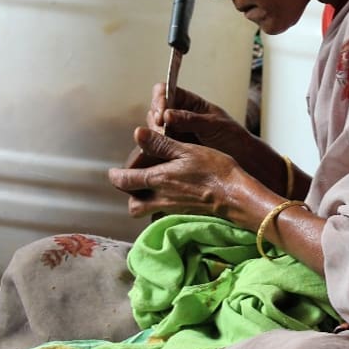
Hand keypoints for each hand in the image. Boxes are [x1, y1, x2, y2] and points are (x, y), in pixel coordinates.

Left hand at [109, 127, 241, 218]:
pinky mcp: (182, 214)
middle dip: (129, 195)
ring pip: (146, 211)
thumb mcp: (187, 150)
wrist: (234, 195)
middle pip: (133, 205)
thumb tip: (138, 133)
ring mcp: (171, 209)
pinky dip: (160, 206)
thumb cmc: (213, 170)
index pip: (124, 181)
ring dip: (143, 202)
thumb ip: (160, 143)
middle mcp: (160, 197)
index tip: (114, 172)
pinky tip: (171, 195)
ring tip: (151, 188)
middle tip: (134, 182)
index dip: (115, 176)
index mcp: (158, 179)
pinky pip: (162, 214)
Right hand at [147, 84, 245, 155]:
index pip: (166, 90)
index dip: (160, 99)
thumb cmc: (232, 136)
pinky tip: (160, 154)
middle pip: (155, 109)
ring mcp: (175, 132)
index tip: (162, 113)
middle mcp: (179, 115)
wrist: (242, 158)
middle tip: (163, 131)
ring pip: (153, 129)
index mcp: (190, 102)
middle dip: (155, 119)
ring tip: (164, 144)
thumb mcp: (214, 124)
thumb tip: (167, 114)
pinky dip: (156, 149)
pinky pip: (158, 146)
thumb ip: (191, 119)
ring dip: (155, 135)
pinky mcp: (173, 149)